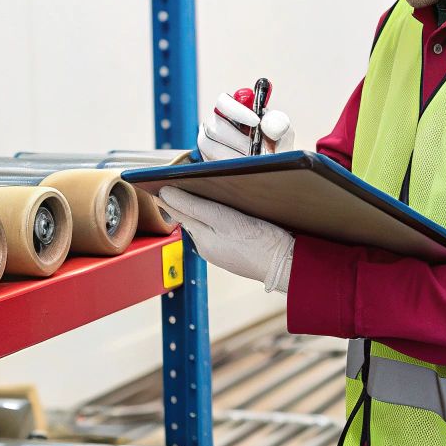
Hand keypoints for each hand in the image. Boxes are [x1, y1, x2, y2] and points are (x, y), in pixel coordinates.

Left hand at [158, 186, 294, 292]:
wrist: (287, 265)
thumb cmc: (258, 243)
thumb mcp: (222, 219)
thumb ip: (193, 207)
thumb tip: (164, 194)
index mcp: (202, 240)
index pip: (179, 212)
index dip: (169, 196)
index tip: (158, 182)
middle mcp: (210, 247)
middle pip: (193, 218)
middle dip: (186, 202)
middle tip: (180, 181)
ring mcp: (225, 251)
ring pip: (208, 224)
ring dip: (204, 210)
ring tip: (203, 192)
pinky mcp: (240, 251)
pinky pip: (222, 231)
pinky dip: (220, 219)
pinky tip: (228, 211)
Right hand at [199, 89, 294, 160]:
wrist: (274, 166)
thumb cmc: (275, 144)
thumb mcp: (283, 132)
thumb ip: (277, 123)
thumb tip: (266, 123)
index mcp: (231, 109)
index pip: (224, 102)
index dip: (237, 110)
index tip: (256, 122)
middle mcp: (215, 124)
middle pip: (215, 127)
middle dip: (239, 140)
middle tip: (259, 149)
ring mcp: (208, 143)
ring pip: (212, 147)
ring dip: (237, 155)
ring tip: (255, 159)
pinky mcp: (207, 161)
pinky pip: (214, 164)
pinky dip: (232, 167)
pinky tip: (246, 168)